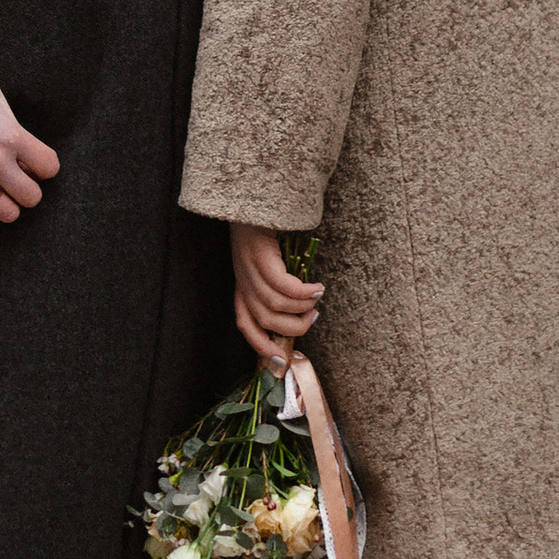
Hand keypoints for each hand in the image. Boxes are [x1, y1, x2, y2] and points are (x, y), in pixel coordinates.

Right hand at [0, 75, 61, 230]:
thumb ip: (9, 106)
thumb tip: (24, 99)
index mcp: (10, 134)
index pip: (49, 167)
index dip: (42, 168)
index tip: (31, 165)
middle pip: (32, 197)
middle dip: (25, 191)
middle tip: (13, 182)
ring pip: (8, 215)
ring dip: (4, 206)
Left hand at [231, 221, 323, 369]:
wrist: (252, 197)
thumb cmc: (265, 229)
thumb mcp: (267, 262)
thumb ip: (277, 285)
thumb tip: (303, 308)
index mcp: (242, 286)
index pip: (245, 325)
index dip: (261, 346)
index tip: (279, 361)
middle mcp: (242, 280)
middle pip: (264, 320)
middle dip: (293, 328)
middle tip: (312, 318)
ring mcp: (248, 268)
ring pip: (274, 305)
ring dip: (301, 308)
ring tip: (317, 300)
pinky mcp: (259, 254)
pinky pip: (282, 284)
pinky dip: (302, 292)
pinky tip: (316, 287)